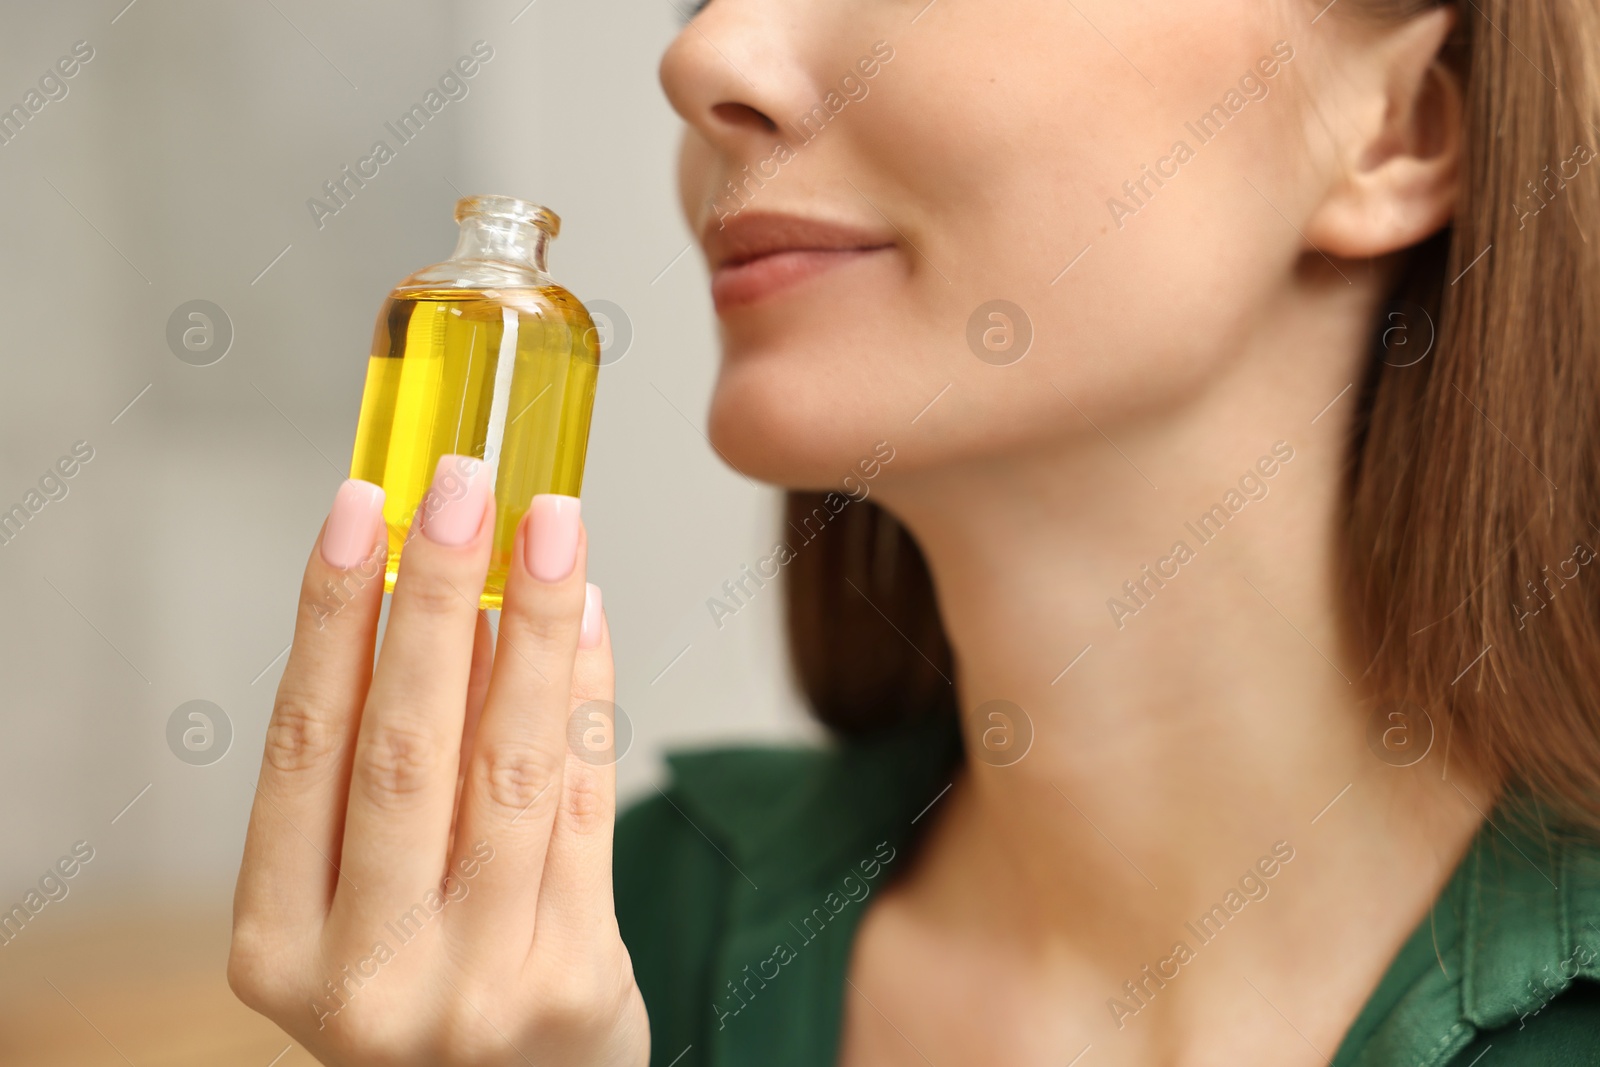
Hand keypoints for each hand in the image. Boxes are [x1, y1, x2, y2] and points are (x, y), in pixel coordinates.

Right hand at [228, 457, 648, 1066]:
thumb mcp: (357, 907)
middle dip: (434, 599)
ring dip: (531, 628)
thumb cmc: (424, 987)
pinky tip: (588, 617)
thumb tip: (433, 595)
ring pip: (508, 768)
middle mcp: (366, 976)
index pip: (301, 750)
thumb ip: (377, 778)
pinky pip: (585, 806)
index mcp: (276, 947)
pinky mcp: (577, 980)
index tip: (361, 509)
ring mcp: (476, 986)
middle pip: (403, 750)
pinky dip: (587, 698)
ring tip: (549, 525)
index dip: (330, 618)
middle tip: (462, 485)